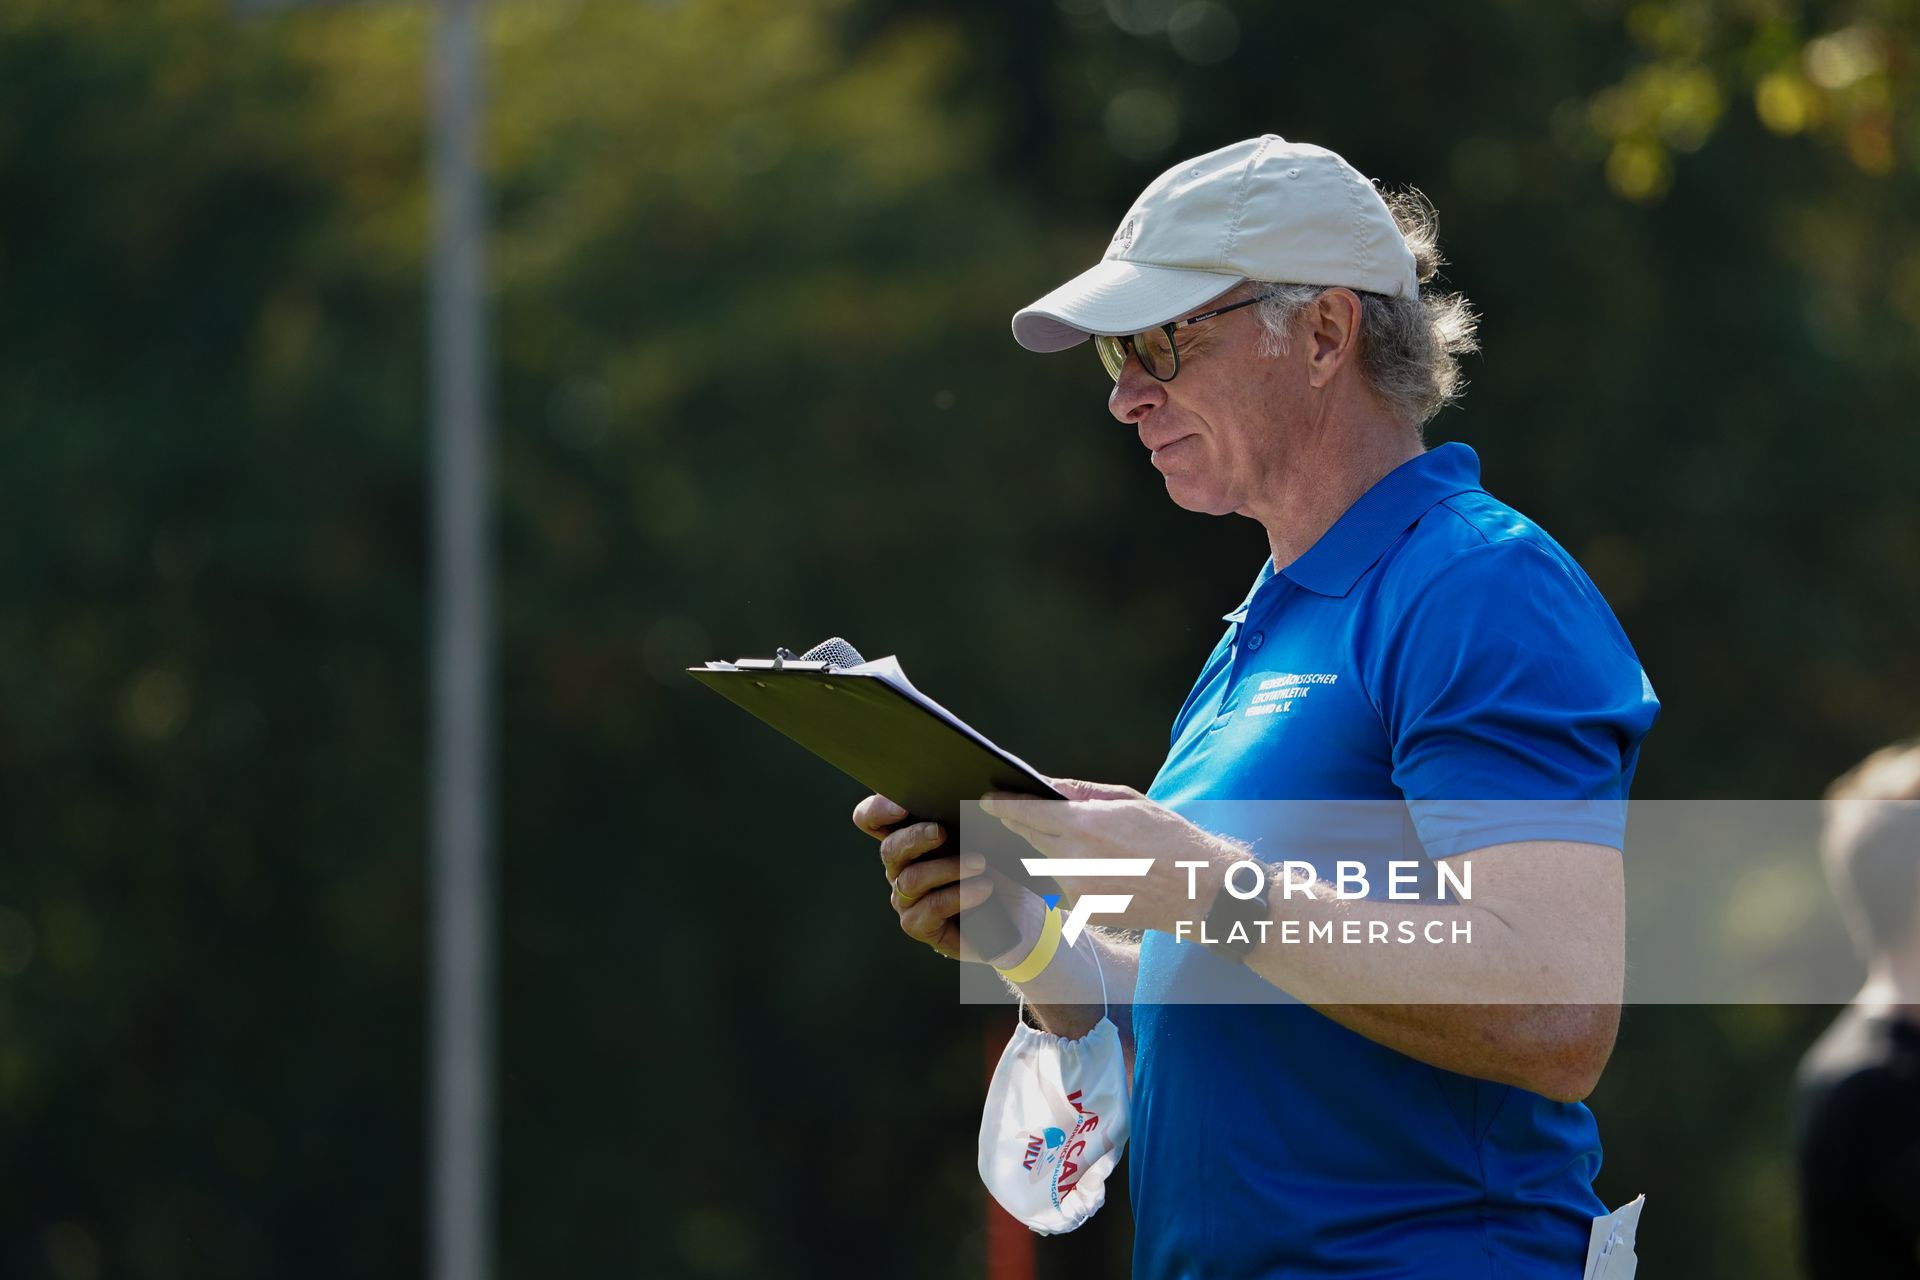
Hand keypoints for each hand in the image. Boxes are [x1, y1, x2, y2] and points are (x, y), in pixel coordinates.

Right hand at [852, 793, 1042, 964]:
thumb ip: (967, 807)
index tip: (902, 804)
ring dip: (948, 868)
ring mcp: (907, 898)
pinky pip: (929, 908)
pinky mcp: (920, 925)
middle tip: (942, 831)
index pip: (871, 819)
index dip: (877, 810)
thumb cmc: (999, 866)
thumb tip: (969, 787)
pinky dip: (959, 895)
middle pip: (888, 848)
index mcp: (909, 837)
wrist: (1019, 914)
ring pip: (911, 879)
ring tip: (980, 863)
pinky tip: (983, 888)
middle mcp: (901, 867)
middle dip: (915, 837)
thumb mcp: (986, 831)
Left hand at [978, 778, 1236, 935]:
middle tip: (1014, 813)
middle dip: (1021, 824)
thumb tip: (1049, 786)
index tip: (988, 799)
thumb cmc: (1170, 838)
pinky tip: (1106, 871)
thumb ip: (1083, 793)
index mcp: (1085, 826)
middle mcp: (1074, 859)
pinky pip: (1067, 886)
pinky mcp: (1084, 910)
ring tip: (1093, 846)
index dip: (1004, 805)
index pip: (1028, 813)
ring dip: (1056, 851)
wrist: (1199, 890)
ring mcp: (1077, 888)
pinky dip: (1075, 874)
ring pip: (1049, 863)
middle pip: (1030, 837)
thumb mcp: (1130, 801)